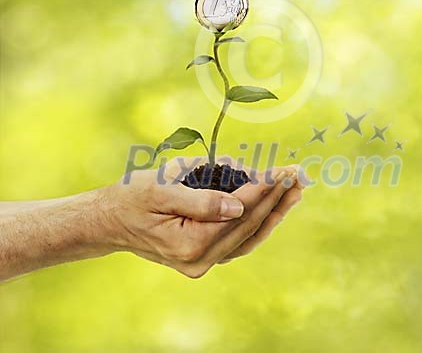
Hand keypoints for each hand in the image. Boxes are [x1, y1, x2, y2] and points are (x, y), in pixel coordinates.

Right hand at [104, 156, 303, 277]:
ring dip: (275, 212)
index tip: (285, 169)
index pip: (240, 213)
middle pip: (250, 226)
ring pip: (250, 237)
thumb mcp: (160, 189)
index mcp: (190, 244)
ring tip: (296, 190)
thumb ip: (201, 200)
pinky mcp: (204, 256)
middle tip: (301, 175)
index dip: (266, 189)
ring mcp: (203, 262)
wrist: (110, 222)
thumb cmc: (131, 198)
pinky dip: (259, 222)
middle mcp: (200, 260)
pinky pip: (240, 241)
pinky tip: (274, 207)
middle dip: (278, 198)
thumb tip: (239, 204)